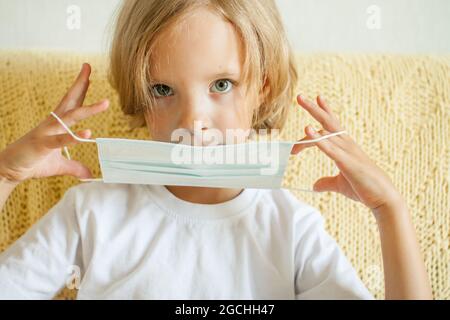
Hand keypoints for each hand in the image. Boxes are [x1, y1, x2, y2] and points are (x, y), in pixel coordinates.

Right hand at [0, 63, 108, 182]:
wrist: (10, 169)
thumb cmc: (33, 162)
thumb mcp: (59, 166)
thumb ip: (75, 167)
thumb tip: (89, 175)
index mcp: (57, 124)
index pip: (71, 103)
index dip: (81, 89)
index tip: (89, 74)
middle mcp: (53, 124)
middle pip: (70, 100)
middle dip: (80, 84)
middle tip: (88, 66)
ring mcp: (47, 132)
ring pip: (70, 118)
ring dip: (88, 110)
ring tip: (105, 103)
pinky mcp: (43, 145)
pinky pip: (61, 140)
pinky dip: (74, 137)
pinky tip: (88, 133)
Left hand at [291, 94, 403, 210]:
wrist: (383, 198)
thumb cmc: (365, 189)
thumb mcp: (341, 185)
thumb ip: (327, 182)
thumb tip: (314, 186)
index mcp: (347, 147)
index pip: (334, 125)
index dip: (326, 111)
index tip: (318, 98)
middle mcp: (347, 145)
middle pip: (328, 122)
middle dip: (314, 108)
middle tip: (300, 97)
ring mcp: (347, 152)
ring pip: (326, 131)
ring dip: (311, 118)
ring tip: (301, 104)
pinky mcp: (346, 162)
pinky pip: (329, 147)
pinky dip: (317, 138)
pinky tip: (307, 130)